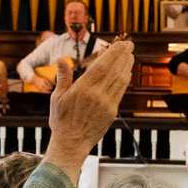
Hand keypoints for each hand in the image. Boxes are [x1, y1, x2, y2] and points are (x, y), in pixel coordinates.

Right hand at [45, 38, 134, 170]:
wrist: (71, 144)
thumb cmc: (61, 121)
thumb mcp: (57, 98)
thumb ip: (63, 77)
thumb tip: (62, 59)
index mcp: (82, 89)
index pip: (101, 66)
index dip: (113, 53)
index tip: (120, 44)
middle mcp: (96, 95)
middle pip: (113, 70)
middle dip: (123, 55)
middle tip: (129, 43)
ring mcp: (106, 104)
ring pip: (120, 80)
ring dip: (126, 66)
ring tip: (130, 55)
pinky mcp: (112, 112)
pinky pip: (120, 91)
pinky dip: (125, 80)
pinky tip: (126, 72)